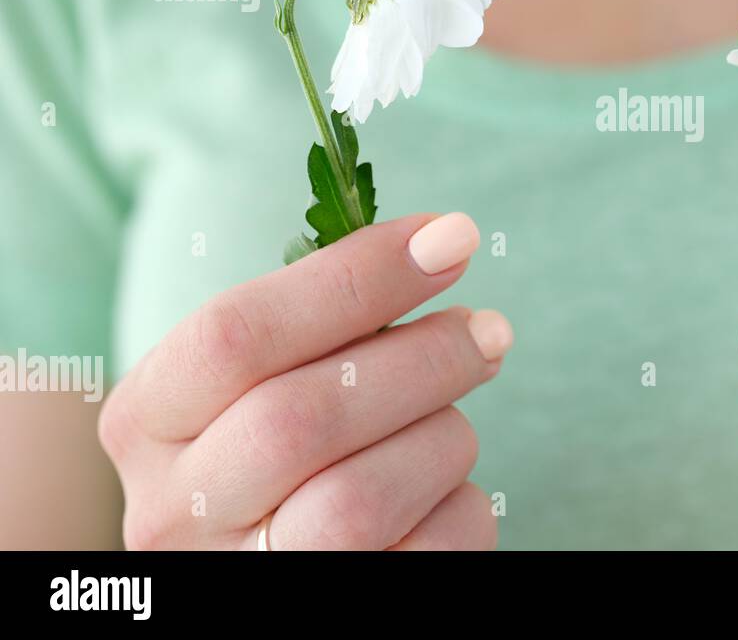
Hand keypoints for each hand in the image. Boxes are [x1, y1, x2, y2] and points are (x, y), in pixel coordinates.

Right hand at [98, 212, 511, 549]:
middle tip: (489, 330)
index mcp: (147, 420)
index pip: (234, 335)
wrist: (277, 556)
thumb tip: (441, 242)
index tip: (450, 236)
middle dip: (421, 359)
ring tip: (455, 417)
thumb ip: (324, 319)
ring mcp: (241, 578)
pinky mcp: (329, 616)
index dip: (356, 276)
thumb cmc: (285, 443)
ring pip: (361, 500)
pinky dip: (460, 507)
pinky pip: (425, 554)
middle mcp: (172, 511)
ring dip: (442, 438)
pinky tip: (447, 488)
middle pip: (301, 419)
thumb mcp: (266, 375)